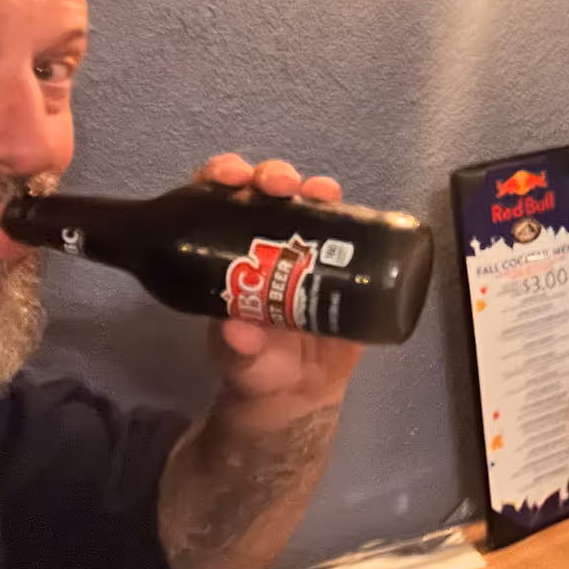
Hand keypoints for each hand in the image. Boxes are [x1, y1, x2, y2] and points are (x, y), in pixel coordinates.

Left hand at [194, 153, 363, 430]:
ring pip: (304, 201)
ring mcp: (304, 247)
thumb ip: (237, 351)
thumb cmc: (258, 370)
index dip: (220, 177)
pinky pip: (345, 229)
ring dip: (312, 187)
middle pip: (262, 191)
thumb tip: (235, 329)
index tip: (229, 178)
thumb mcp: (242, 363)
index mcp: (225, 255)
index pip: (215, 201)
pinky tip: (353, 208)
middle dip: (271, 176)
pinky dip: (349, 212)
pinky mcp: (340, 260)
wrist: (303, 392)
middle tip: (280, 185)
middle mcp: (263, 241)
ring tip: (321, 192)